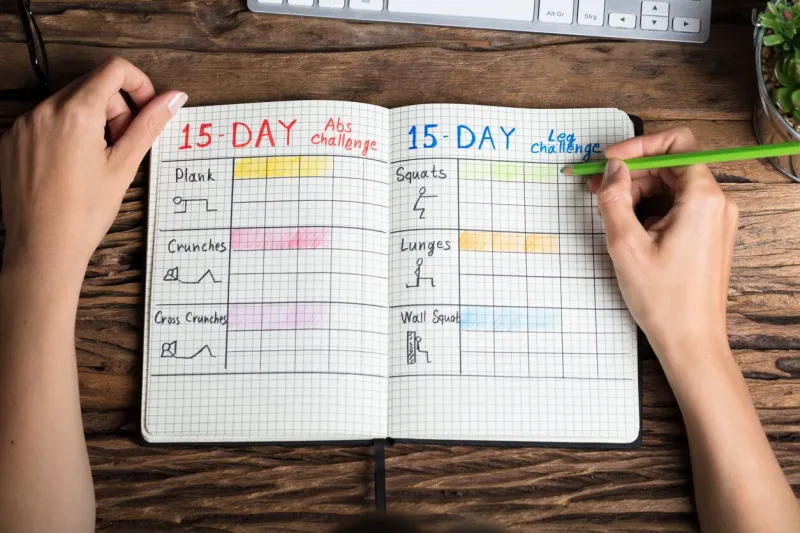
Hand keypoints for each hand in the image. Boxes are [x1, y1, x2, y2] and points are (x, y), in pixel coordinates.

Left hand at [0, 56, 186, 277]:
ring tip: (96, 161)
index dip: (138, 84)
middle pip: (92, 86)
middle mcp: (44, 111)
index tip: (146, 109)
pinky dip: (65, 133)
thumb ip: (149, 125)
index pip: (114, 69)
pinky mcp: (11, 140)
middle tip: (123, 146)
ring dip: (91, 121)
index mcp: (76, 113)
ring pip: (68, 104)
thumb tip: (174, 98)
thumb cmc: (85, 213)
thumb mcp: (124, 166)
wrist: (43, 248)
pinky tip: (72, 168)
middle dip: (116, 109)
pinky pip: (45, 121)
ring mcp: (23, 125)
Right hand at [588, 127, 737, 364]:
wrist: (691, 341)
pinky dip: (651, 209)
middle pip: (671, 165)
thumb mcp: (625, 245)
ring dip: (639, 192)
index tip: (609, 161)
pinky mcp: (708, 234)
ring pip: (672, 186)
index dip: (638, 146)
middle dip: (632, 172)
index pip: (675, 145)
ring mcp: (715, 220)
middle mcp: (717, 204)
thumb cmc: (664, 300)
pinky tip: (628, 229)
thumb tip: (611, 169)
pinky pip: (678, 207)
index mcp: (703, 199)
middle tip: (596, 186)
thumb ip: (614, 198)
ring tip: (608, 212)